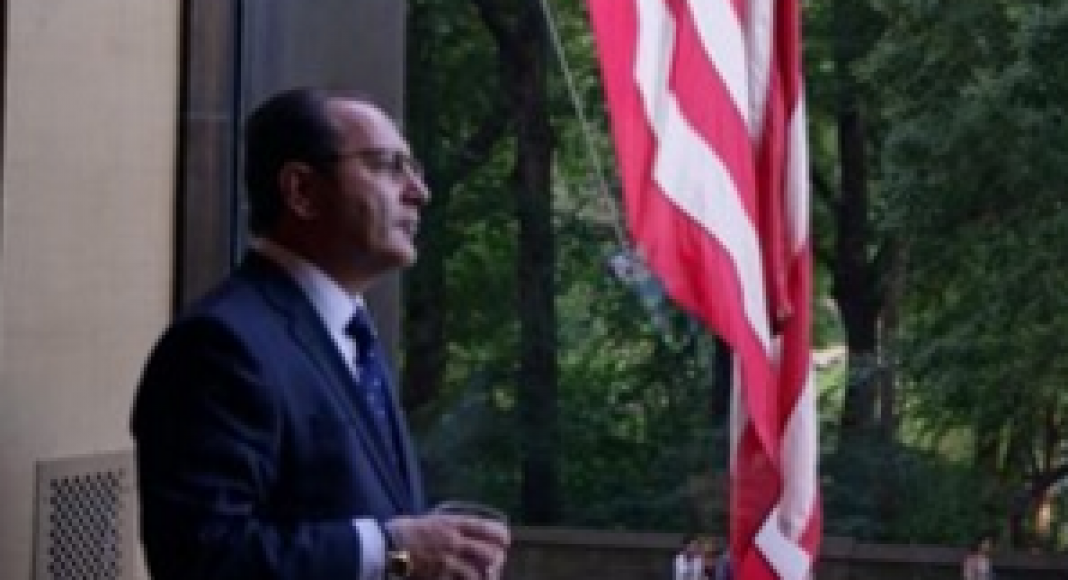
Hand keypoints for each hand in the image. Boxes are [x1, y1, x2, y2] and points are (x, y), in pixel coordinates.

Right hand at [385, 513, 509, 578]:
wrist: (384, 546)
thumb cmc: (404, 531)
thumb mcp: (429, 521)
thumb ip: (448, 527)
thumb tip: (465, 533)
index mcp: (451, 524)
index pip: (486, 528)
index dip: (500, 536)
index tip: (505, 541)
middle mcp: (453, 541)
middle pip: (489, 552)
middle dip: (496, 559)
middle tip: (496, 563)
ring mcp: (447, 561)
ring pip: (478, 573)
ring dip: (484, 576)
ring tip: (486, 576)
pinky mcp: (439, 576)